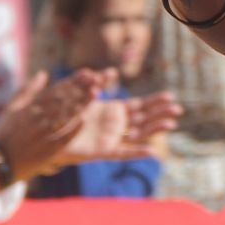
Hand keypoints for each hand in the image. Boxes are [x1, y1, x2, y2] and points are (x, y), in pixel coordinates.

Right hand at [0, 70, 103, 180]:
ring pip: (64, 117)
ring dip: (80, 105)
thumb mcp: (13, 108)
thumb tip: (43, 73)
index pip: (54, 91)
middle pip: (62, 101)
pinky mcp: (47, 151)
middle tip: (96, 80)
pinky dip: (73, 130)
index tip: (86, 74)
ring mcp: (42, 135)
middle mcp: (36, 119)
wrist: (0, 161)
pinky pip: (62, 139)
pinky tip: (84, 121)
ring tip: (95, 95)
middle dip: (80, 89)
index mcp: (29, 108)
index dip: (71, 82)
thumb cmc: (6, 132)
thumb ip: (28, 89)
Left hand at [57, 91, 182, 163]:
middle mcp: (115, 125)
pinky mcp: (102, 151)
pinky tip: (152, 152)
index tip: (170, 96)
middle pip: (144, 119)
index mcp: (112, 111)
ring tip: (172, 124)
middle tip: (178, 109)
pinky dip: (136, 153)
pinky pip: (122, 152)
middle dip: (160, 113)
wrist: (46, 133)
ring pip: (138, 134)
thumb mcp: (83, 93)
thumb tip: (113, 71)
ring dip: (154, 129)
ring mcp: (111, 139)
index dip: (154, 102)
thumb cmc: (64, 113)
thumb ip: (98, 84)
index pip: (139, 106)